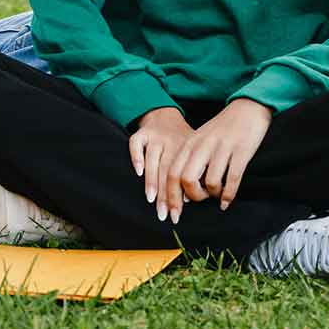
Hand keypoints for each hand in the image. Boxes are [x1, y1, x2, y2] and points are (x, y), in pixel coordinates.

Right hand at [128, 106, 194, 221]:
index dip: (179, 196)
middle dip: (165, 195)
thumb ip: (192, 171)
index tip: (177, 214)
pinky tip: (138, 172)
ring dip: (152, 181)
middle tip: (163, 215)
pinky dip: (137, 157)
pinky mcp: (141, 132)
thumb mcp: (193, 151)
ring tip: (151, 200)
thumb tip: (189, 200)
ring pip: (153, 160)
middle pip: (168, 171)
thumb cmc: (179, 139)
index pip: (182, 176)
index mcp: (187, 149)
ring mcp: (155, 136)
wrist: (163, 113)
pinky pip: (136, 144)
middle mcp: (171, 142)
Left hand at [160, 99, 271, 221]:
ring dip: (213, 195)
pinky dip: (229, 194)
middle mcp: (203, 146)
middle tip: (200, 202)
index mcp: (190, 144)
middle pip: (185, 179)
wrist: (247, 108)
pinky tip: (227, 201)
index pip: (172, 173)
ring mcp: (222, 148)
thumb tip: (184, 189)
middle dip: (191, 198)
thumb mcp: (200, 140)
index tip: (173, 214)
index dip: (171, 196)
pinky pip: (232, 179)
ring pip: (210, 182)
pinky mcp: (241, 151)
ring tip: (217, 196)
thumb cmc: (223, 128)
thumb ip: (190, 159)